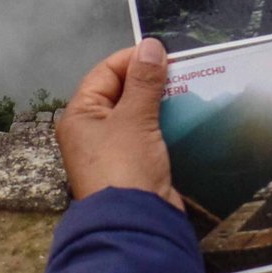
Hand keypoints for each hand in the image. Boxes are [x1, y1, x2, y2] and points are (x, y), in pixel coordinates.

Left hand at [56, 38, 182, 209]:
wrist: (136, 227)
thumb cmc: (126, 166)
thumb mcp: (135, 118)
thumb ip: (145, 81)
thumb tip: (151, 45)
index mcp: (81, 115)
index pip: (106, 73)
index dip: (134, 60)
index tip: (165, 54)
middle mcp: (92, 131)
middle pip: (123, 93)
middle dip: (151, 82)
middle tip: (183, 70)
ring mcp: (114, 151)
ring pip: (139, 115)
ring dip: (161, 103)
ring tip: (190, 90)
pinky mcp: (135, 167)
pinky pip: (150, 136)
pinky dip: (166, 125)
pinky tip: (188, 117)